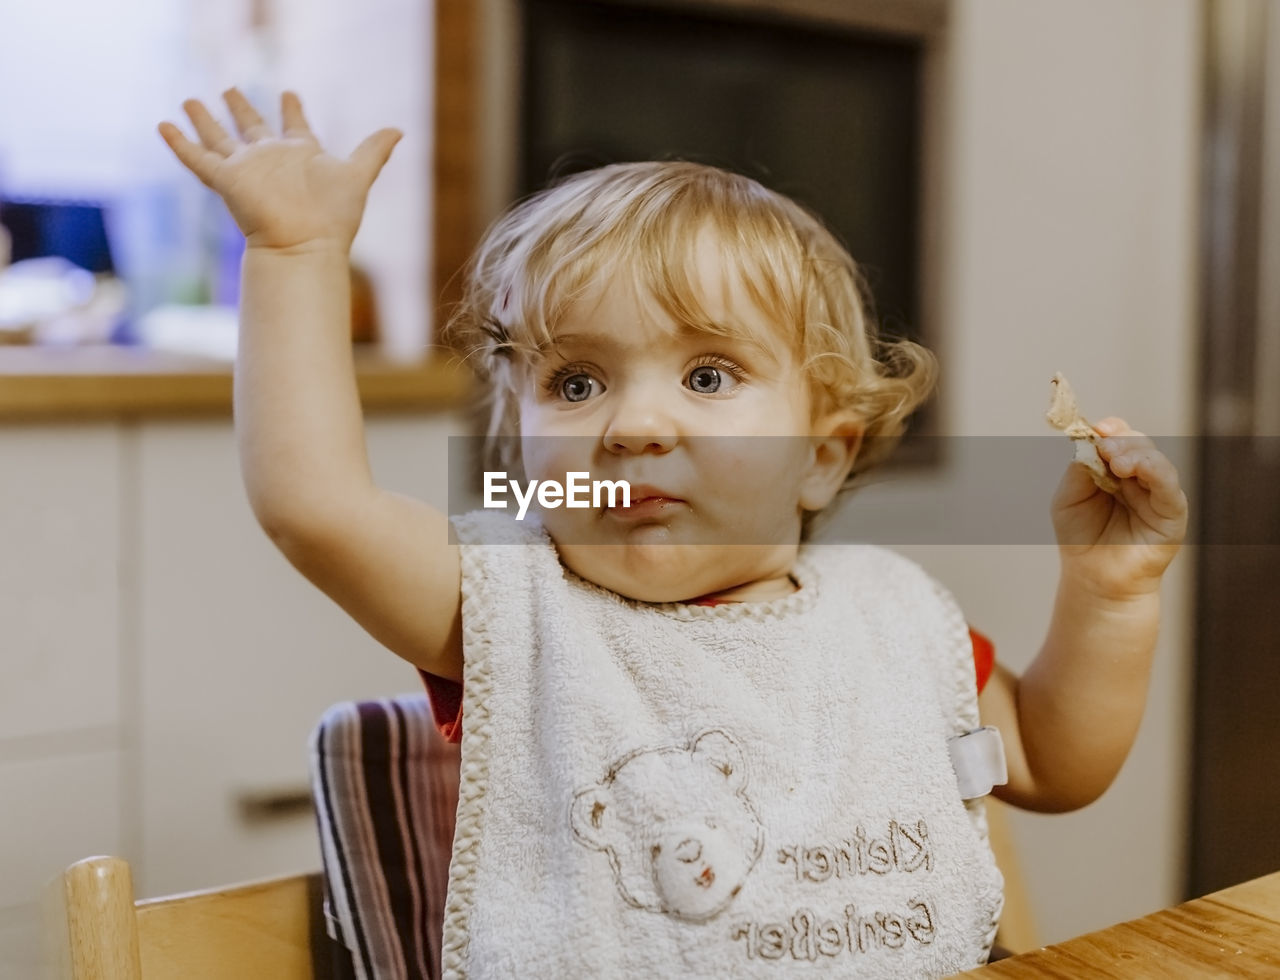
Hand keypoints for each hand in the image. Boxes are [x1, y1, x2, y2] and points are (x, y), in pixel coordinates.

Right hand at [158, 89, 400, 252]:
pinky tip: (163, 125)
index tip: (289, 93)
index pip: (295, 126)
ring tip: (189, 100)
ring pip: (219, 139)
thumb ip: (375, 151)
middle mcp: (271, 160)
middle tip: (229, 89)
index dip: (292, 109)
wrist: (306, 244)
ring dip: (204, 120)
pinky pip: (197, 158)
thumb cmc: (334, 216)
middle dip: (240, 109)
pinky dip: (179, 143)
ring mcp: (247, 169)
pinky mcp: (226, 180)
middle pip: (250, 128)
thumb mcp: (358, 174)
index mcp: (301, 155)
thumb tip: (399, 129)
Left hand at [1050, 417, 1187, 598]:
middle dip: (1121, 441)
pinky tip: (1140, 468)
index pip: (1119, 438)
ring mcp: (1157, 494)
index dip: (1111, 429)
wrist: (1093, 577)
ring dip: (1136, 454)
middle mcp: (1139, 477)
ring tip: (1116, 461)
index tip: (1098, 428)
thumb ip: (1080, 469)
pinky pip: (1170, 487)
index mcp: (1114, 469)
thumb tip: (1091, 442)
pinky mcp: (1172, 514)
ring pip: (1155, 461)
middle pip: (1139, 444)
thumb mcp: (1068, 498)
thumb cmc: (1080, 537)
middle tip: (1105, 446)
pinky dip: (1157, 472)